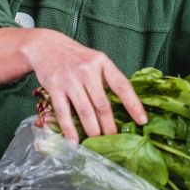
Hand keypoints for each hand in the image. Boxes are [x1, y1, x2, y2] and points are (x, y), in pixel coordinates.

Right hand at [19, 29, 146, 142]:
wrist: (47, 46)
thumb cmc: (76, 58)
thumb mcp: (96, 61)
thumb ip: (108, 79)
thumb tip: (125, 107)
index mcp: (102, 63)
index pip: (122, 86)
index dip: (134, 105)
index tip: (142, 121)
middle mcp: (87, 70)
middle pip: (103, 104)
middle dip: (110, 126)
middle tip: (115, 140)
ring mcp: (70, 79)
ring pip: (85, 111)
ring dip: (93, 130)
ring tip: (98, 142)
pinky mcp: (55, 88)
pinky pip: (64, 113)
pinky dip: (70, 130)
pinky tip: (74, 142)